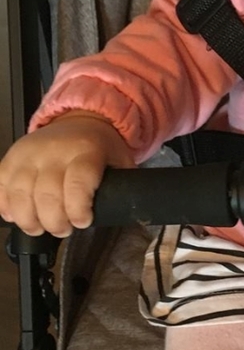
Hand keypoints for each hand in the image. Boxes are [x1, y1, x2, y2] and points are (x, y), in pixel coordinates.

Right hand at [0, 112, 133, 236]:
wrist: (80, 119)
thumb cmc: (100, 146)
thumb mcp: (120, 160)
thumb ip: (123, 184)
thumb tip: (125, 211)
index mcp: (86, 150)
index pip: (78, 182)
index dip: (78, 208)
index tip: (83, 222)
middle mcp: (55, 151)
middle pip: (47, 194)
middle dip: (55, 221)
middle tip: (63, 230)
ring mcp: (29, 153)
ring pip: (20, 194)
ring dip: (28, 220)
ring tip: (40, 228)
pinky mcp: (10, 158)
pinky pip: (0, 187)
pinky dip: (5, 206)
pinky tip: (16, 216)